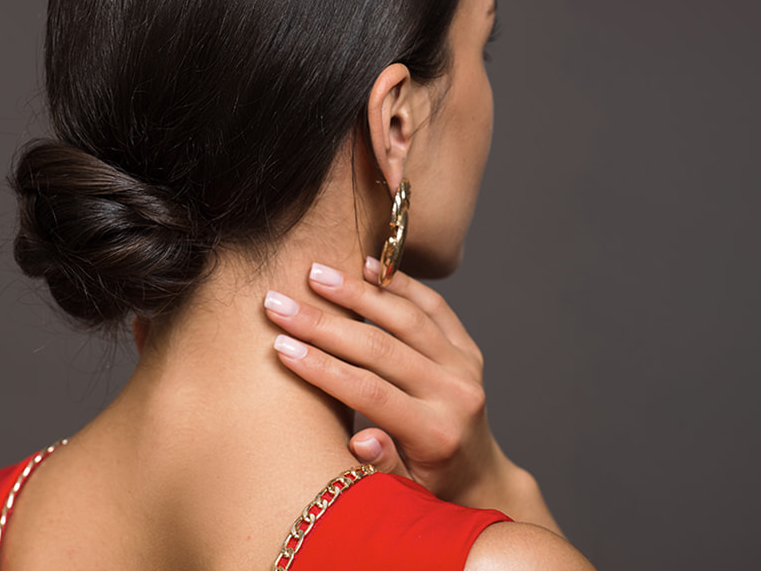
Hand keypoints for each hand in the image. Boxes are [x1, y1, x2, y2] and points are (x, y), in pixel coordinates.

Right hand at [264, 258, 560, 530]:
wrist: (479, 477)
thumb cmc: (428, 488)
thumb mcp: (403, 494)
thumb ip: (382, 470)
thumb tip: (361, 441)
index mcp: (436, 435)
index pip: (371, 393)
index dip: (323, 368)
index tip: (280, 345)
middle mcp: (457, 395)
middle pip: (382, 349)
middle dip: (325, 324)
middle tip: (280, 303)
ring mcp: (466, 367)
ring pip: (407, 317)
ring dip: (358, 292)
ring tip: (315, 274)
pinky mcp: (467, 349)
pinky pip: (434, 306)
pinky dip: (400, 284)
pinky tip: (366, 266)